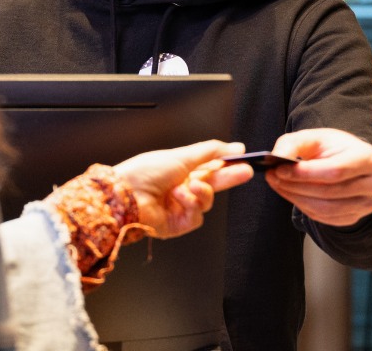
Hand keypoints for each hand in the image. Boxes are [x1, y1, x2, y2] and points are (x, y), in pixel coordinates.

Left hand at [113, 140, 253, 238]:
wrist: (126, 195)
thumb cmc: (145, 172)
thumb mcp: (181, 156)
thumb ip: (210, 152)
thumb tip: (233, 147)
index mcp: (180, 169)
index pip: (210, 167)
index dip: (226, 164)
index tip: (242, 159)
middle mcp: (180, 187)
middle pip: (213, 185)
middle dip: (229, 178)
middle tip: (245, 172)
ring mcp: (179, 207)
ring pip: (206, 202)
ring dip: (201, 192)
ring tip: (189, 186)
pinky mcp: (177, 224)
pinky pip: (197, 216)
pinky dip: (190, 205)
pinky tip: (178, 198)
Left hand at [265, 128, 371, 226]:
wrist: (348, 162)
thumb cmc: (331, 149)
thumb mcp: (314, 138)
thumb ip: (293, 143)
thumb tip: (277, 157)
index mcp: (367, 158)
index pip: (335, 171)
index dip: (305, 173)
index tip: (279, 169)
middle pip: (329, 191)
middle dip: (295, 186)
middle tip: (272, 177)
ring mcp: (366, 204)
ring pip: (325, 208)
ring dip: (296, 198)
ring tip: (278, 185)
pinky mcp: (355, 217)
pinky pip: (325, 218)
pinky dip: (303, 207)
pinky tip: (291, 194)